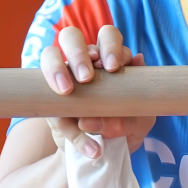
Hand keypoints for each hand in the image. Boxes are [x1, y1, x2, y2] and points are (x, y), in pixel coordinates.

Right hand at [40, 25, 154, 157]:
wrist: (106, 152)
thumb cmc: (126, 125)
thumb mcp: (140, 121)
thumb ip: (134, 110)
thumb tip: (125, 78)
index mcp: (109, 59)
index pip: (107, 37)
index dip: (110, 46)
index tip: (113, 68)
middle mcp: (82, 62)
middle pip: (71, 36)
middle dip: (79, 52)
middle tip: (86, 77)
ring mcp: (62, 77)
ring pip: (50, 54)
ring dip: (57, 68)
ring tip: (68, 91)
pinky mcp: (48, 100)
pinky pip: (48, 101)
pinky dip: (67, 124)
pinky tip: (85, 139)